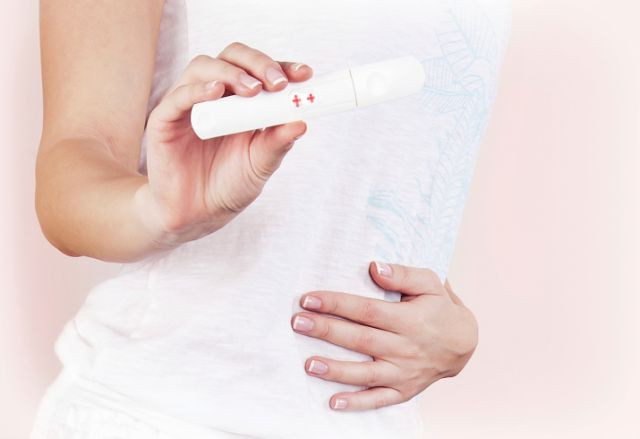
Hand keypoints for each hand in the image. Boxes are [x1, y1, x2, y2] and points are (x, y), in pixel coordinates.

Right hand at [137, 42, 311, 248]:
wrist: (197, 216)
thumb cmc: (229, 186)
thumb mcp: (260, 165)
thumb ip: (278, 143)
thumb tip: (302, 122)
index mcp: (242, 101)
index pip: (260, 70)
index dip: (282, 67)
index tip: (304, 74)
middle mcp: (215, 95)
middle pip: (233, 57)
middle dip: (258, 64)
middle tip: (277, 83)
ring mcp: (188, 104)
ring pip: (204, 67)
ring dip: (231, 73)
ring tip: (252, 90)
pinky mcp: (164, 119)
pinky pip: (178, 96)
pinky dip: (197, 90)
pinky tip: (217, 92)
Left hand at [290, 261, 477, 410]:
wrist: (464, 344)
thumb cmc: (440, 308)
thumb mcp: (430, 283)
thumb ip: (403, 275)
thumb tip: (375, 268)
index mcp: (408, 319)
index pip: (366, 311)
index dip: (337, 304)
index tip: (309, 299)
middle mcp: (404, 348)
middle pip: (360, 339)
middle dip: (326, 331)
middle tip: (298, 323)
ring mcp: (403, 372)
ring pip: (366, 373)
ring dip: (336, 370)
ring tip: (308, 365)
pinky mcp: (403, 390)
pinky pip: (378, 399)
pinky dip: (357, 403)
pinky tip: (333, 402)